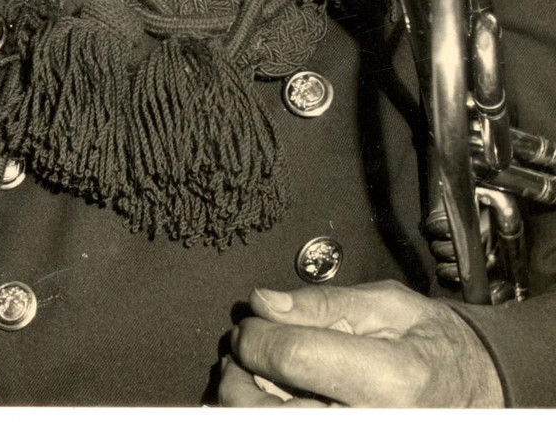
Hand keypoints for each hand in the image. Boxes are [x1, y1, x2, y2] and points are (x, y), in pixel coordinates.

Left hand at [219, 279, 503, 407]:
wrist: (474, 389)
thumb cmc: (430, 342)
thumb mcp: (387, 305)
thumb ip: (322, 304)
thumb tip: (263, 303)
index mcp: (387, 379)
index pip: (291, 357)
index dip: (256, 334)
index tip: (253, 319)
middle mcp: (370, 421)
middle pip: (268, 412)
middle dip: (239, 373)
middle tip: (244, 348)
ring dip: (245, 400)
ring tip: (255, 373)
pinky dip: (267, 414)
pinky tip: (271, 397)